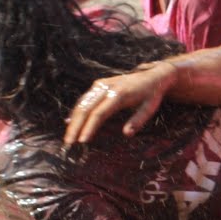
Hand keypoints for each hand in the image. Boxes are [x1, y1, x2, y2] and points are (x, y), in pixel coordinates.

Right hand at [63, 61, 178, 145]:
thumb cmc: (151, 95)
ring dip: (73, 120)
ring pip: (82, 103)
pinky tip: (70, 123)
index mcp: (119, 94)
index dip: (89, 127)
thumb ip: (138, 121)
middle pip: (85, 108)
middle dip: (75, 126)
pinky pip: (84, 99)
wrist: (152, 76)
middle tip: (68, 143)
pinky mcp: (99, 84)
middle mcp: (107, 87)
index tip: (82, 141)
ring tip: (68, 137)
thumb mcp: (150, 108)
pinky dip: (76, 111)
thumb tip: (126, 134)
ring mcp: (101, 84)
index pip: (99, 113)